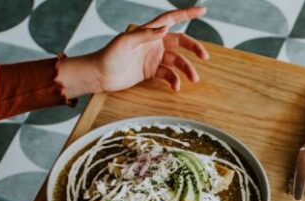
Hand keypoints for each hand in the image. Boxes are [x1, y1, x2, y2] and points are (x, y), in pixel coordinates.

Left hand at [58, 7, 209, 97]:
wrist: (100, 75)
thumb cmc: (108, 56)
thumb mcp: (125, 43)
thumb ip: (145, 34)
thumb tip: (165, 29)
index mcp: (148, 32)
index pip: (170, 19)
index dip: (187, 14)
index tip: (203, 10)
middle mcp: (153, 42)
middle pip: (180, 41)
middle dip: (194, 47)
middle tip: (204, 56)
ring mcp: (153, 57)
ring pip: (177, 60)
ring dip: (187, 69)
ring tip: (193, 79)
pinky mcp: (151, 71)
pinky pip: (168, 74)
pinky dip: (174, 80)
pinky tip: (176, 87)